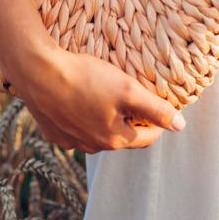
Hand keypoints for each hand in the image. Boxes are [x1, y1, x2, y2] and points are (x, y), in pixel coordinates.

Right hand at [3, 43, 185, 153]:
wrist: (38, 73)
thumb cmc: (85, 79)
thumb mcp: (128, 89)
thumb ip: (156, 109)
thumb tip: (180, 125)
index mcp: (114, 139)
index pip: (147, 138)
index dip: (157, 121)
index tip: (157, 104)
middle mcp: (92, 147)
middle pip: (122, 136)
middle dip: (131, 120)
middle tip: (132, 97)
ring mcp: (70, 141)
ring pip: (98, 133)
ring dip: (106, 119)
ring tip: (106, 95)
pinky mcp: (53, 132)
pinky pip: (76, 128)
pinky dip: (83, 117)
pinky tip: (80, 98)